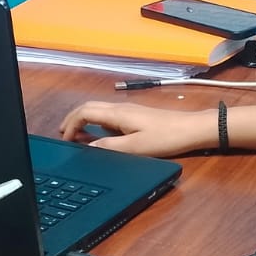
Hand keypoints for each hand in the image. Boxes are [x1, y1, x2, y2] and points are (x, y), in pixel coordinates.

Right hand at [58, 99, 215, 157]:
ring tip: (77, 134)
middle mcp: (121, 108)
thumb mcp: (135, 148)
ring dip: (84, 119)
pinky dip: (96, 122)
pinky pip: (108, 115)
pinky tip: (99, 134)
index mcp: (118, 114)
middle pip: (89, 107)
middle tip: (64, 133)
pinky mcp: (136, 116)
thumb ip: (110, 147)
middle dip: (73, 118)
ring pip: (98, 110)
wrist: (191, 129)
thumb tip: (88, 148)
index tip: (66, 139)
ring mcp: (129, 111)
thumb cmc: (165, 138)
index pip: (84, 112)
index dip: (71, 124)